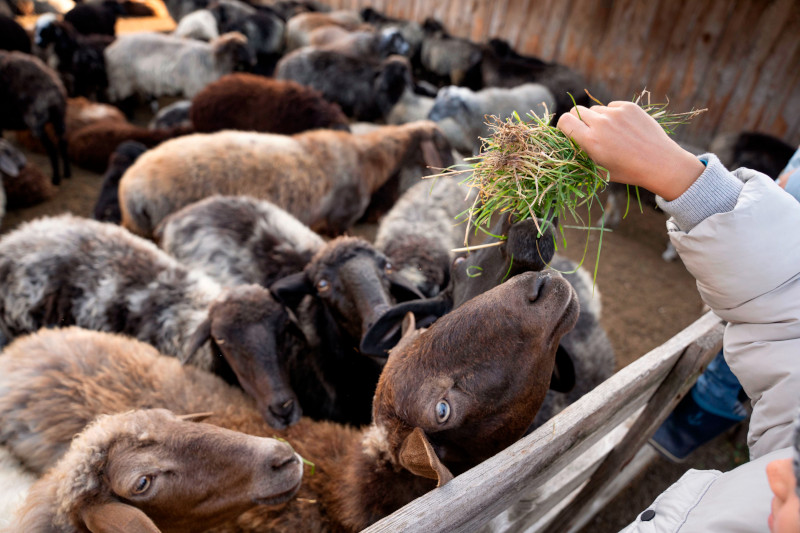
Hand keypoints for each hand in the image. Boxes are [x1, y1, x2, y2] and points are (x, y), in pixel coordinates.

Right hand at [557, 101, 704, 200]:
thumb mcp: (598, 167)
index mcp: (590, 141)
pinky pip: (611, 106)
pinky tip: (623, 129)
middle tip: (588, 132)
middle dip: (579, 121)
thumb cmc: (627, 170)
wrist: (660, 163)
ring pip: (595, 109)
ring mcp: (616, 113)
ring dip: (597, 119)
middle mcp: (601, 123)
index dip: (564, 126)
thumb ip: (582, 151)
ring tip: (611, 134)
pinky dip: (612, 115)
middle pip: (576, 111)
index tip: (570, 133)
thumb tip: (570, 138)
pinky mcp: (629, 107)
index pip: (564, 121)